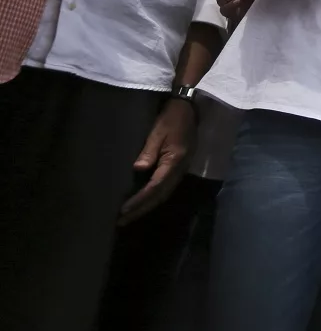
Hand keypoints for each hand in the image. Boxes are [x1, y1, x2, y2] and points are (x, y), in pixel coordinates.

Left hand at [118, 99, 194, 225]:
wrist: (188, 109)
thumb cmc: (170, 119)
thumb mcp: (157, 132)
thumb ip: (148, 151)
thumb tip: (138, 169)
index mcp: (174, 161)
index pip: (155, 187)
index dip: (139, 200)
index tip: (123, 210)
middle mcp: (180, 169)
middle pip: (160, 195)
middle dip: (142, 209)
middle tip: (123, 221)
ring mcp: (182, 169)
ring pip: (165, 193)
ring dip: (148, 205)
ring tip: (131, 215)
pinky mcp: (180, 167)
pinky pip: (167, 187)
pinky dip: (155, 197)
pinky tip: (145, 200)